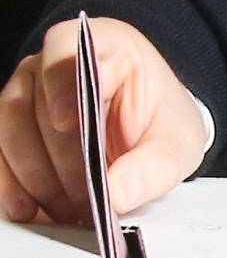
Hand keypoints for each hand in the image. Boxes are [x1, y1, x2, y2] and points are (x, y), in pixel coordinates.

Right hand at [0, 19, 206, 227]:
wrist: (151, 129)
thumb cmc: (163, 122)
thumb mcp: (179, 144)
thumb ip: (154, 167)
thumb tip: (117, 195)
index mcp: (108, 45)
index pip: (70, 48)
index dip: (63, 84)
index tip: (69, 123)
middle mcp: (58, 58)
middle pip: (40, 101)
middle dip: (62, 159)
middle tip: (84, 199)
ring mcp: (29, 86)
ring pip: (12, 125)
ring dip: (35, 175)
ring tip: (66, 212)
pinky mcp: (13, 118)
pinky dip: (10, 182)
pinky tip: (27, 209)